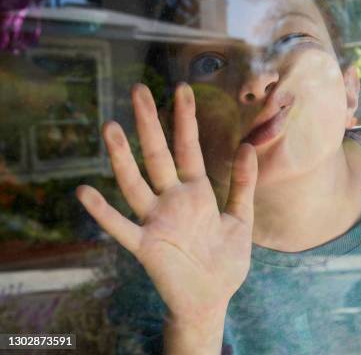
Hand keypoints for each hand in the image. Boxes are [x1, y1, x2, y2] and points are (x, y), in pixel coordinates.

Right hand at [76, 83, 257, 323]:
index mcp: (196, 191)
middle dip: (150, 125)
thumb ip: (243, 184)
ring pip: (135, 184)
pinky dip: (103, 213)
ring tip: (111, 127)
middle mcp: (172, 200)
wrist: (213, 298)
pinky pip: (121, 228)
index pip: (188, 148)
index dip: (185, 120)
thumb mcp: (241, 218)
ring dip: (123, 158)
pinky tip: (84, 192)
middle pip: (158, 156)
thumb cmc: (226, 260)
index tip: (182, 89)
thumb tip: (248, 146)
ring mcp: (156, 221)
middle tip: (139, 91)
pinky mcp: (146, 247)